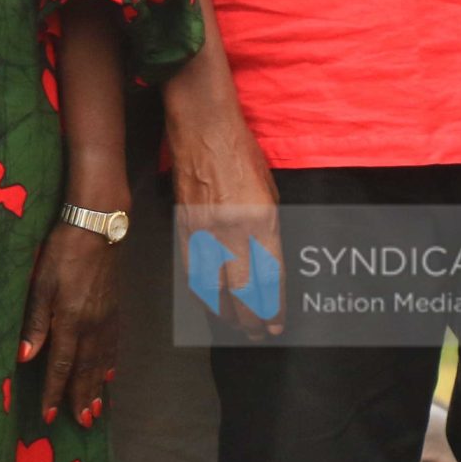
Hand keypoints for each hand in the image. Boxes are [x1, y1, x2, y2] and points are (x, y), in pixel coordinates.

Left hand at [21, 215, 119, 428]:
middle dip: (81, 399)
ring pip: (102, 362)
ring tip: (96, 410)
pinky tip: (109, 376)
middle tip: (81, 423)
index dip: (54, 392)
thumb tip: (24, 358)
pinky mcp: (114, 310)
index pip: (60, 366)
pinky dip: (110, 365)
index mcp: (71, 322)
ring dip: (97, 389)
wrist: (98, 228)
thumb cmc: (62, 252)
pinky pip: (113, 346)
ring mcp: (107, 319)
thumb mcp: (40, 284)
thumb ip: (35, 323)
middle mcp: (92, 327)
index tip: (50, 415)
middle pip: (85, 371)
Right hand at [165, 73, 283, 337]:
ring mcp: (204, 228)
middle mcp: (232, 228)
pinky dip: (201, 291)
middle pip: (241, 289)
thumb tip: (268, 263)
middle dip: (251, 318)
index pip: (269, 277)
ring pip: (213, 285)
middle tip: (258, 333)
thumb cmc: (241, 153)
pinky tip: (208, 302)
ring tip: (235, 326)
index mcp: (261, 219)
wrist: (201, 128)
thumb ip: (268, 229)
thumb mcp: (269, 191)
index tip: (277, 325)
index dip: (274, 307)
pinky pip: (191, 268)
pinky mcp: (183, 224)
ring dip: (225, 312)